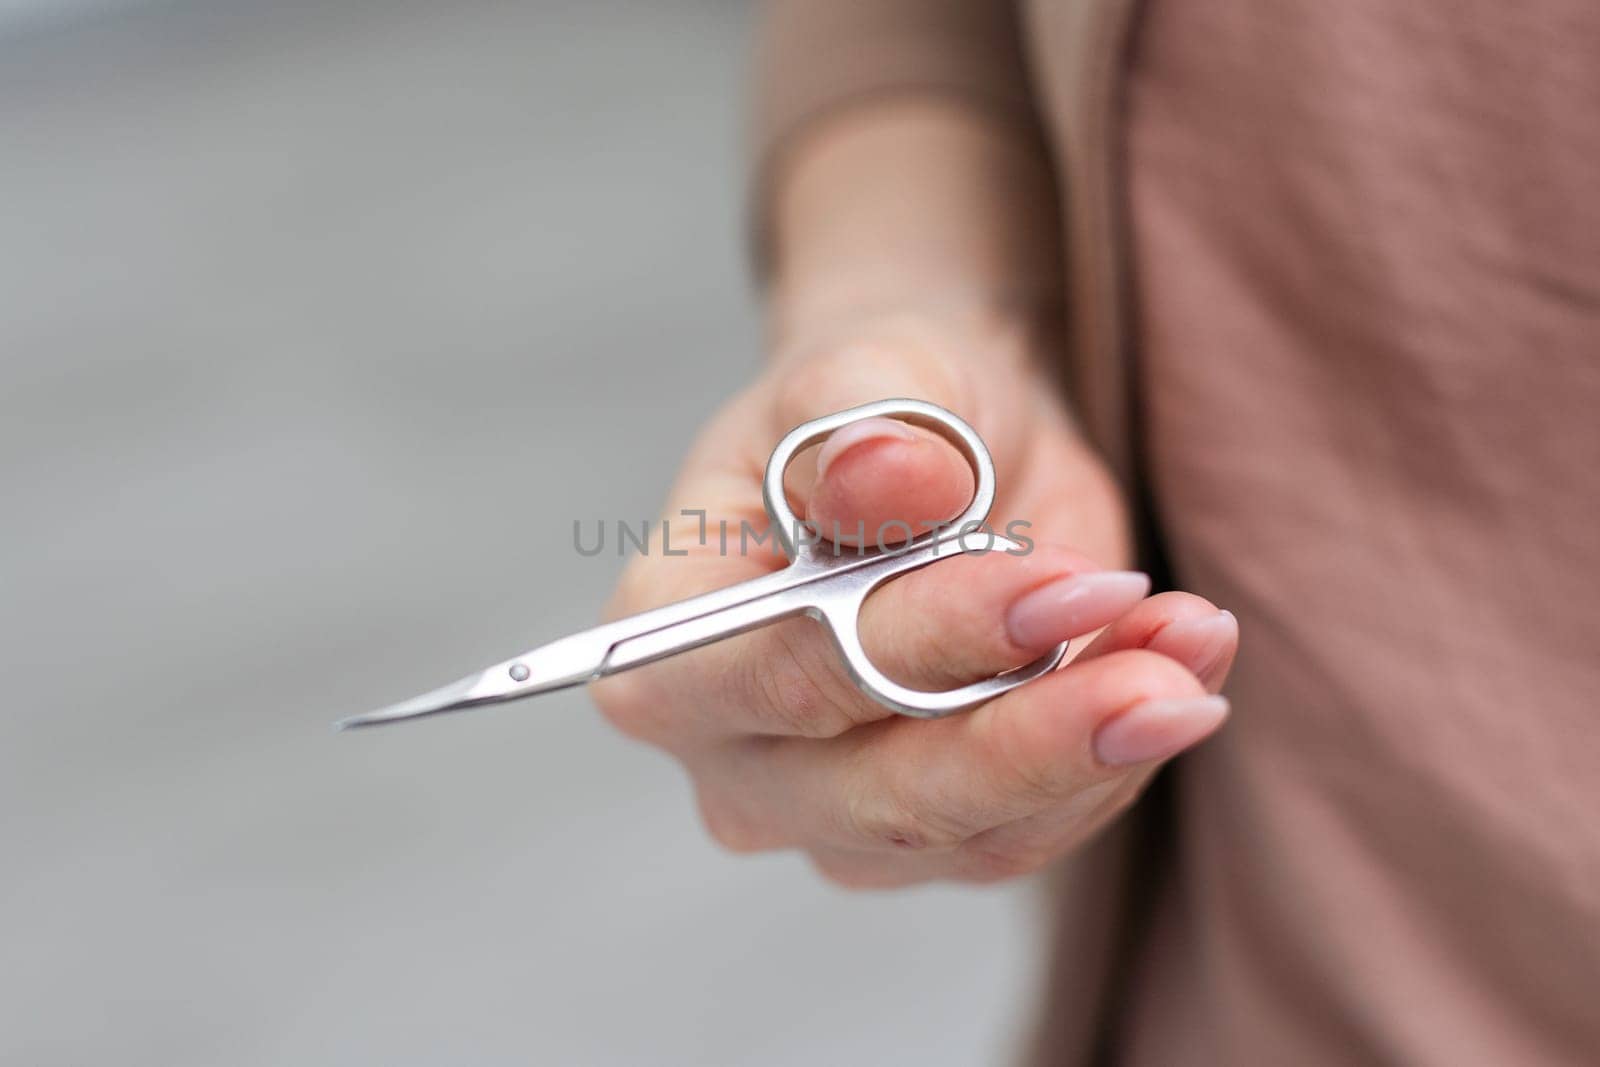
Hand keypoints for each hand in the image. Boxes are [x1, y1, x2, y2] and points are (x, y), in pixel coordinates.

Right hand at [594, 313, 1236, 886]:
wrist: (949, 443)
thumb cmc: (882, 401)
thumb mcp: (869, 368)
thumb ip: (862, 422)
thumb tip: (887, 479)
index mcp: (672, 640)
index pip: (774, 675)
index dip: (914, 640)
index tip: (1050, 586)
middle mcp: (736, 752)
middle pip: (881, 790)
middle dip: (1034, 730)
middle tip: (1163, 660)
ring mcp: (836, 810)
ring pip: (976, 831)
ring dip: (1104, 744)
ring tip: (1192, 639)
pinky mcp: (943, 831)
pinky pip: (1041, 829)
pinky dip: (1126, 751)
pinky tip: (1184, 660)